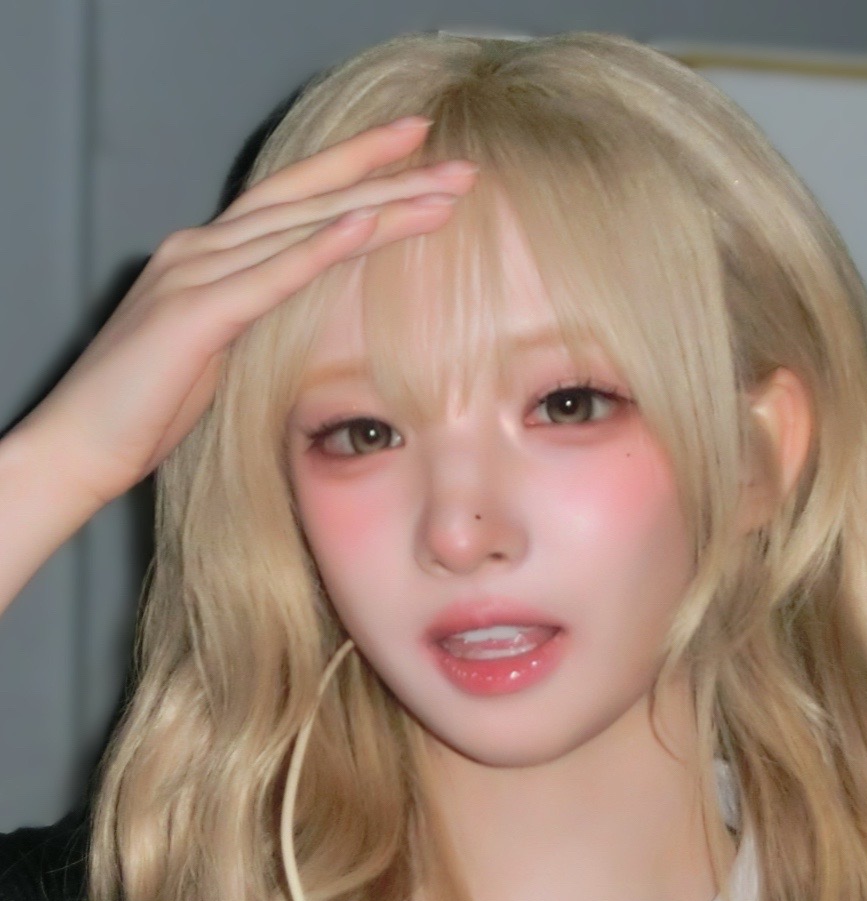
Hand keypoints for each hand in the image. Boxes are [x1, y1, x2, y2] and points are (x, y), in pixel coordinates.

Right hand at [18, 117, 476, 507]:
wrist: (79, 446)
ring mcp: (192, 274)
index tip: (418, 157)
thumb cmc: (145, 408)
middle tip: (456, 162)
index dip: (356, 172)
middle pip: (306, 196)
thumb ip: (253, 315)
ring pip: (300, 226)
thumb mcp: (218, 352)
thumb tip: (298, 310)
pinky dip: (318, 249)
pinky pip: (267, 277)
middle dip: (383, 172)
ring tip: (441, 192)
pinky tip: (364, 225)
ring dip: (376, 205)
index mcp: (209, 255)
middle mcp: (201, 248)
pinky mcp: (191, 316)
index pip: (295, 201)